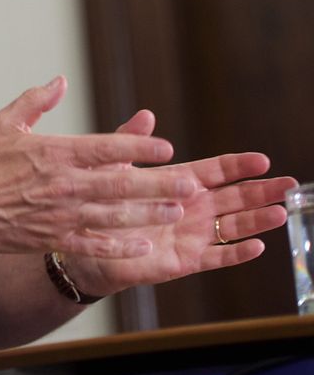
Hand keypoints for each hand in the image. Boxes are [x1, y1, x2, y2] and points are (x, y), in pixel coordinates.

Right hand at [0, 77, 194, 258]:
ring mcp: (62, 215)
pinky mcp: (57, 238)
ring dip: (148, 215)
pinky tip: (146, 245)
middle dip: (158, 185)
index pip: (105, 148)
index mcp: (55, 153)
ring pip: (114, 216)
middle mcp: (64, 184)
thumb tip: (60, 80)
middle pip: (119, 184)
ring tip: (176, 212)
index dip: (138, 147)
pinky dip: (122, 247)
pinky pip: (96, 244)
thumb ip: (35, 100)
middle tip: (189, 184)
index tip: (166, 147)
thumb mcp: (6, 123)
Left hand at [64, 112, 295, 296]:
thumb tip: (146, 114)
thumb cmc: (100, 202)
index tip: (262, 160)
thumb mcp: (113, 168)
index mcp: (178, 182)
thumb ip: (131, 143)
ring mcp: (191, 234)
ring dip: (256, 220)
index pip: (216, 172)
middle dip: (261, 191)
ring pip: (232, 226)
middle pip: (234, 197)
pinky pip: (216, 257)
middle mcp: (191, 208)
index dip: (238, 166)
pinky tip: (257, 246)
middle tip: (289, 184)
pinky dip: (236, 253)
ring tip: (280, 212)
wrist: (84, 243)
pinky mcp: (184, 260)